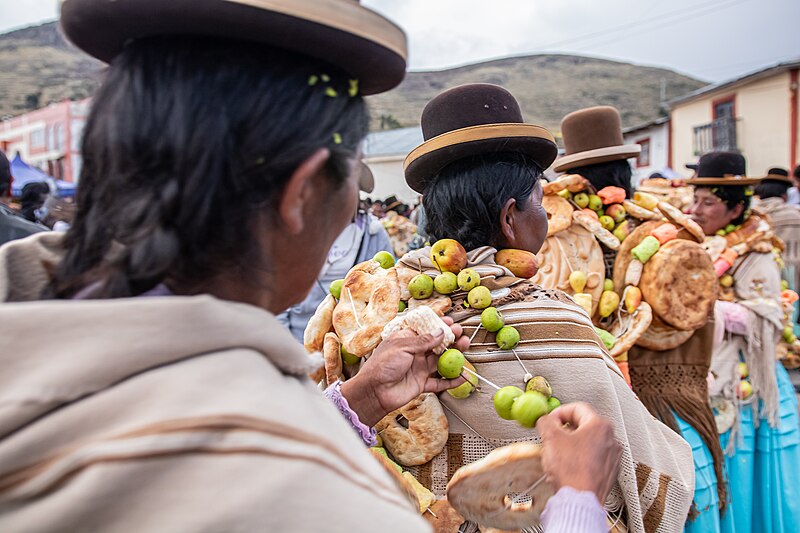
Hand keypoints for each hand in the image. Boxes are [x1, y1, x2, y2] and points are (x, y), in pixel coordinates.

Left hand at [340, 316, 469, 426]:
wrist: (375, 392)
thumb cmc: (381, 366)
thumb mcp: (402, 347)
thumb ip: (423, 341)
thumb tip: (439, 332)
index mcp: (406, 340)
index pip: (426, 330)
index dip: (438, 326)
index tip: (450, 323)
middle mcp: (414, 354)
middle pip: (437, 345)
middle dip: (450, 339)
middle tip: (461, 334)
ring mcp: (419, 368)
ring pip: (441, 361)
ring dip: (454, 355)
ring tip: (465, 348)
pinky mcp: (421, 383)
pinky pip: (439, 382)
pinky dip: (451, 381)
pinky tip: (461, 377)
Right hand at [535, 402, 621, 502]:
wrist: (580, 500)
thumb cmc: (571, 471)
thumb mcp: (551, 438)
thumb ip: (546, 421)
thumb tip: (546, 419)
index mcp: (600, 425)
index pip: (577, 407)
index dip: (559, 412)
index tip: (550, 420)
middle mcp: (611, 439)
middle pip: (585, 424)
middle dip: (566, 428)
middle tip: (553, 434)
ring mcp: (613, 457)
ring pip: (590, 441)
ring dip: (573, 443)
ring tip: (560, 452)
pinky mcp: (610, 472)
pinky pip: (594, 457)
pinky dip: (581, 458)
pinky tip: (570, 465)